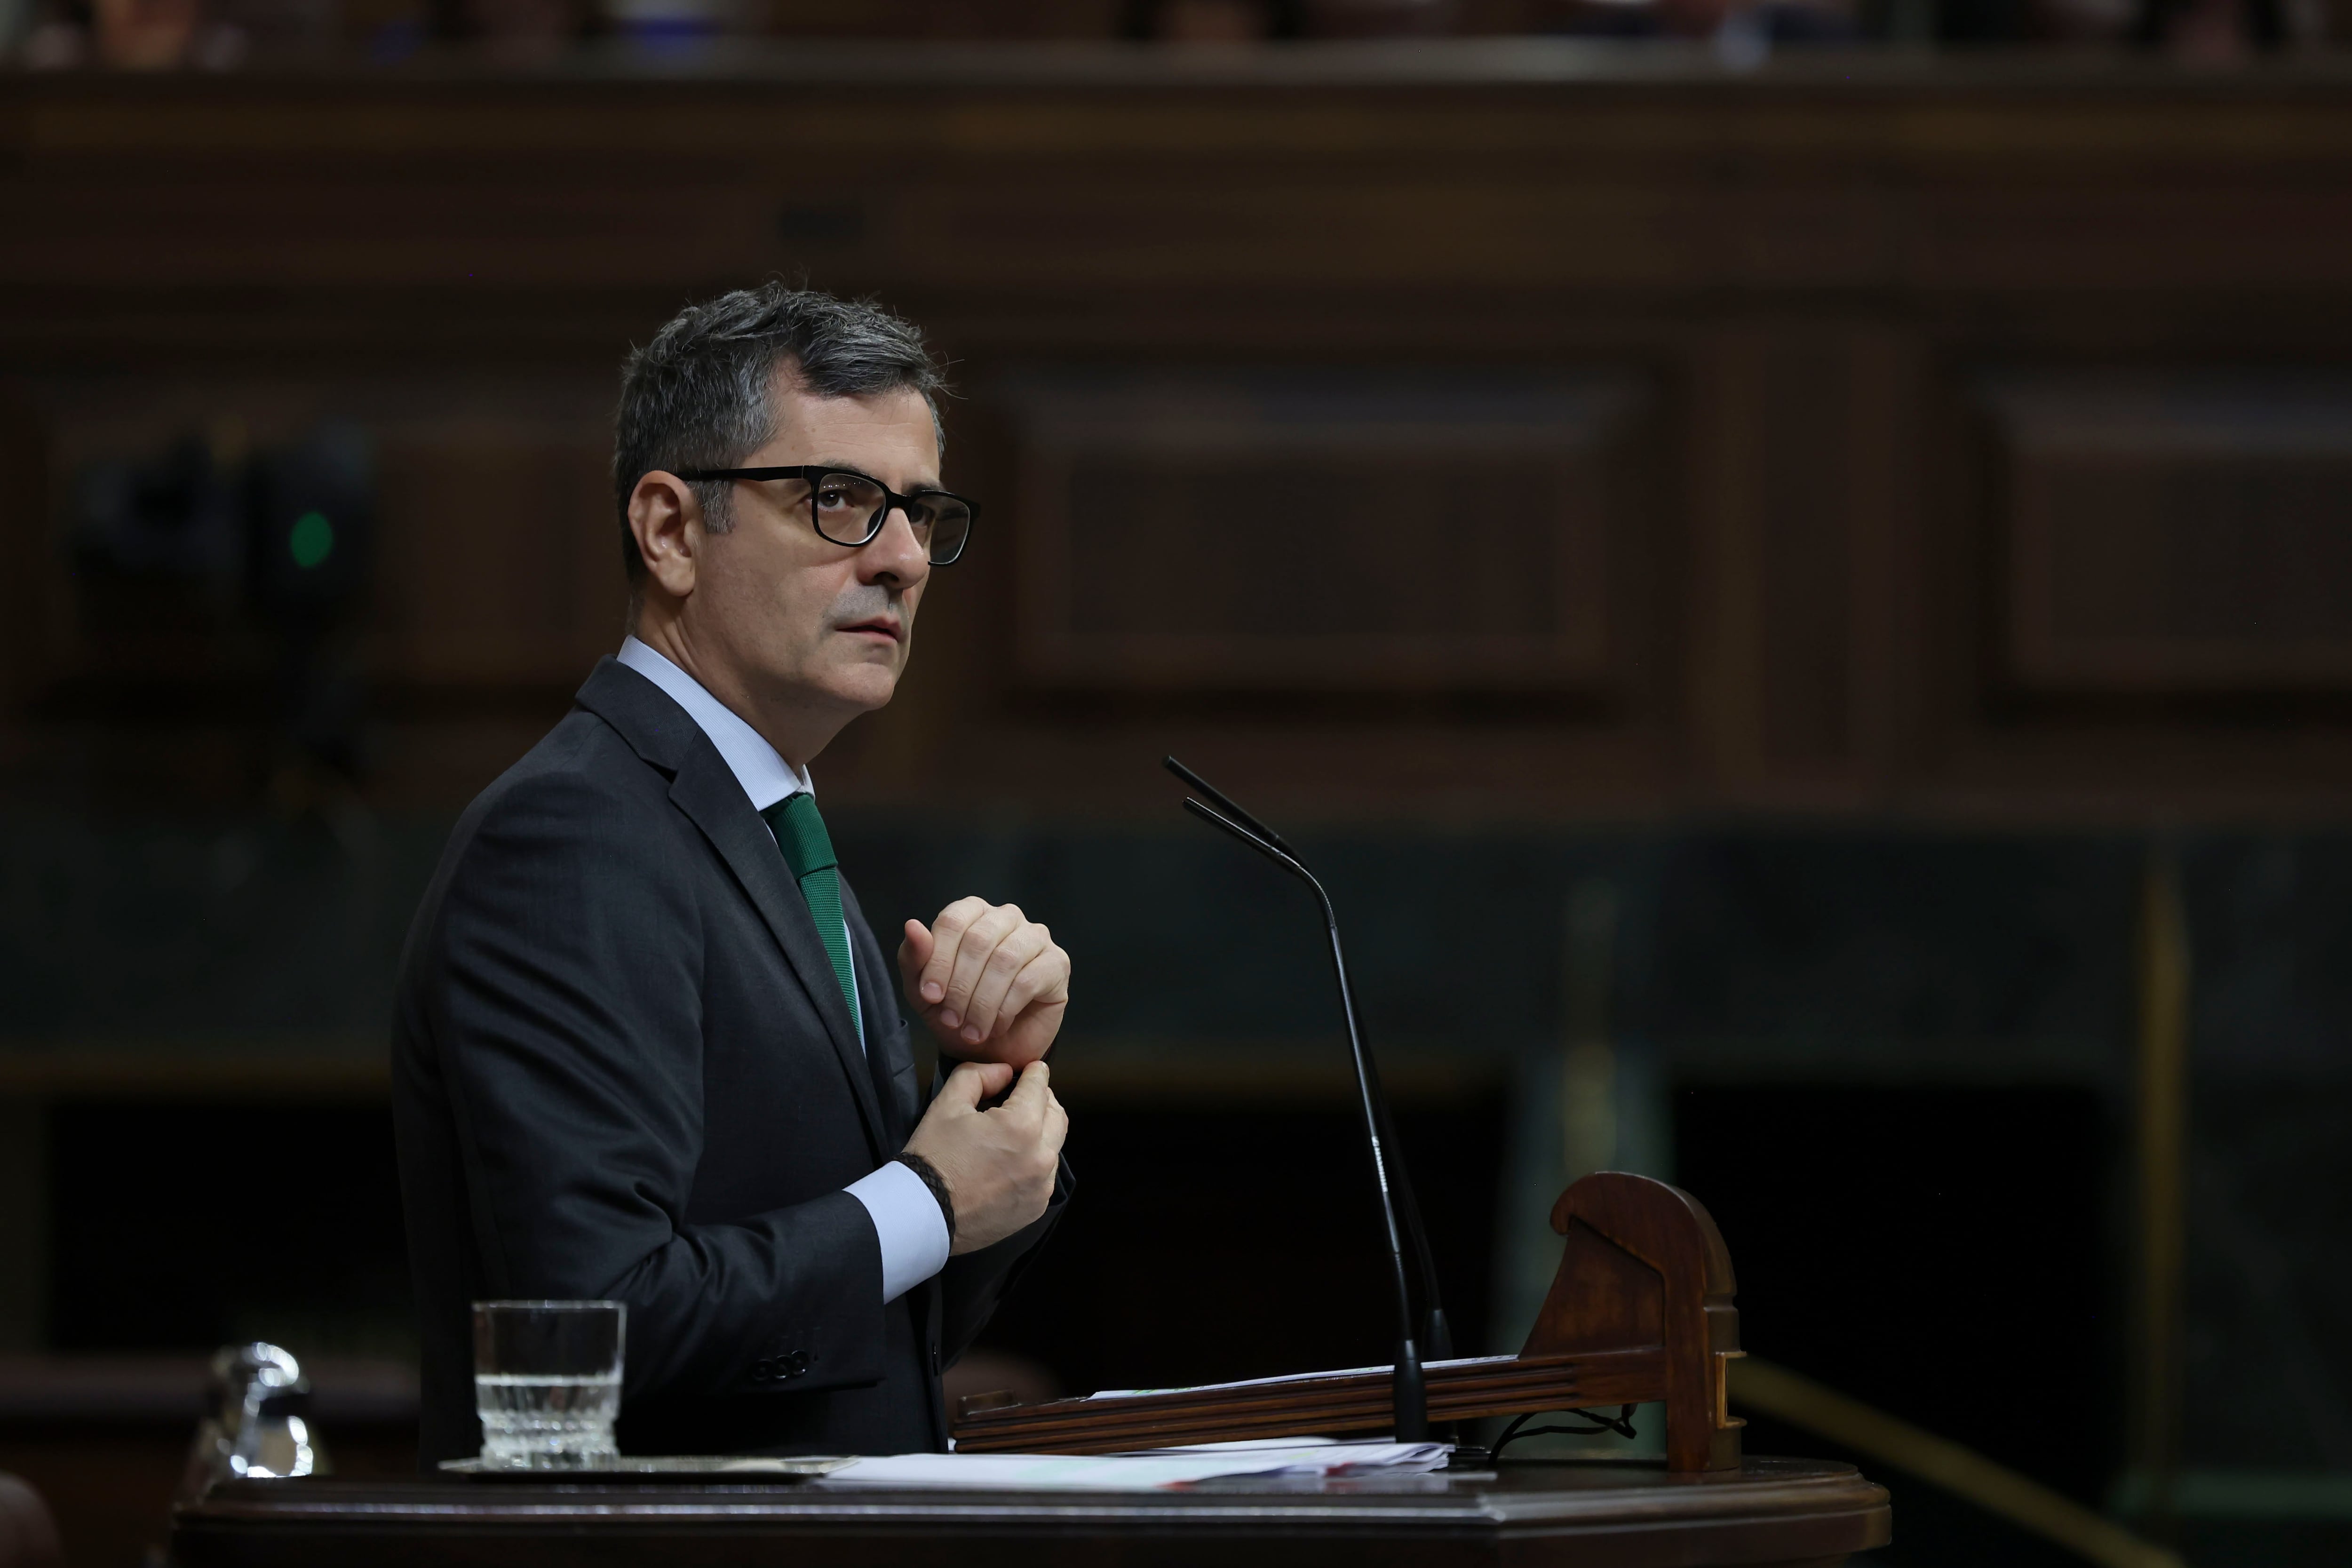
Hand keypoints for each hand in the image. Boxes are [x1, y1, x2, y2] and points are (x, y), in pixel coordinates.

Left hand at [899, 898, 1068, 1067]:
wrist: (989, 1048)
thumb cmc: (956, 1011)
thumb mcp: (923, 991)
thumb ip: (914, 958)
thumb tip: (912, 926)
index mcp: (973, 913)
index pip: (953, 921)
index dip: (939, 960)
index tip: (930, 995)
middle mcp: (1006, 917)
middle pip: (980, 939)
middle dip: (961, 986)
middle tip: (951, 1019)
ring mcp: (1036, 937)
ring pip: (1006, 959)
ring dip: (982, 1002)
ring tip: (972, 1030)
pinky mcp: (1057, 963)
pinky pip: (1028, 981)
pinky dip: (1005, 1009)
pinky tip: (995, 1026)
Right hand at [902, 1060, 1066, 1254]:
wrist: (924, 1214)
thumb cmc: (933, 1157)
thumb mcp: (947, 1104)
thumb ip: (978, 1076)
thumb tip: (1003, 1072)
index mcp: (1022, 1127)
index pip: (1040, 1086)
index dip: (1033, 1072)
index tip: (1030, 1069)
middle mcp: (1041, 1157)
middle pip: (1056, 1114)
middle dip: (1041, 1099)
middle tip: (1022, 1095)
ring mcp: (1041, 1186)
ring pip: (1055, 1145)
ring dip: (1041, 1130)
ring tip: (1014, 1129)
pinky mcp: (1036, 1207)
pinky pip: (1045, 1174)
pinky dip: (1035, 1161)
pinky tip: (1011, 1160)